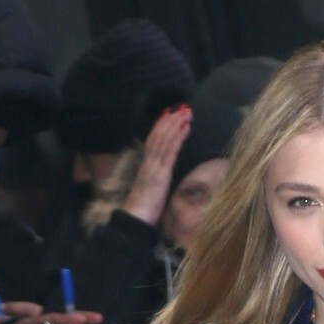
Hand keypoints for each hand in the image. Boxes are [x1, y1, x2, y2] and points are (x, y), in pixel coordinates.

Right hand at [122, 105, 193, 227]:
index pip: (153, 139)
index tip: (170, 113)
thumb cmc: (144, 207)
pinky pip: (170, 151)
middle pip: (160, 134)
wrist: (137, 216)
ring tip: (186, 113)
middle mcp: (150, 161)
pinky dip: (178, 138)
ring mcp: (155, 165)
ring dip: (176, 124)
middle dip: (171, 120)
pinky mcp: (161, 173)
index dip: (162, 125)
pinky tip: (185, 128)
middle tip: (182, 107)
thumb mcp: (151, 188)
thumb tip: (162, 174)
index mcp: (147, 164)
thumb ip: (156, 178)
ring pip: (165, 139)